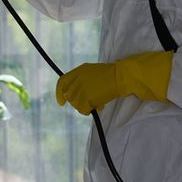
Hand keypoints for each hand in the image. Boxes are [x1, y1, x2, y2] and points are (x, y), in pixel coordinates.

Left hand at [55, 50, 173, 113]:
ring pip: (76, 104)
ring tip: (98, 101)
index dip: (59, 93)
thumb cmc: (111, 76)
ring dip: (86, 106)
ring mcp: (81, 88)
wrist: (121, 77)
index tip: (61, 103)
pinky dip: (90, 110)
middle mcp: (77, 78)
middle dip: (77, 102)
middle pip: (69, 96)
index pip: (62, 82)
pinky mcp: (86, 97)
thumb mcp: (92, 73)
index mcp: (78, 71)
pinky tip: (99, 105)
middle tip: (90, 102)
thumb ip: (82, 81)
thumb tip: (75, 96)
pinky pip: (83, 110)